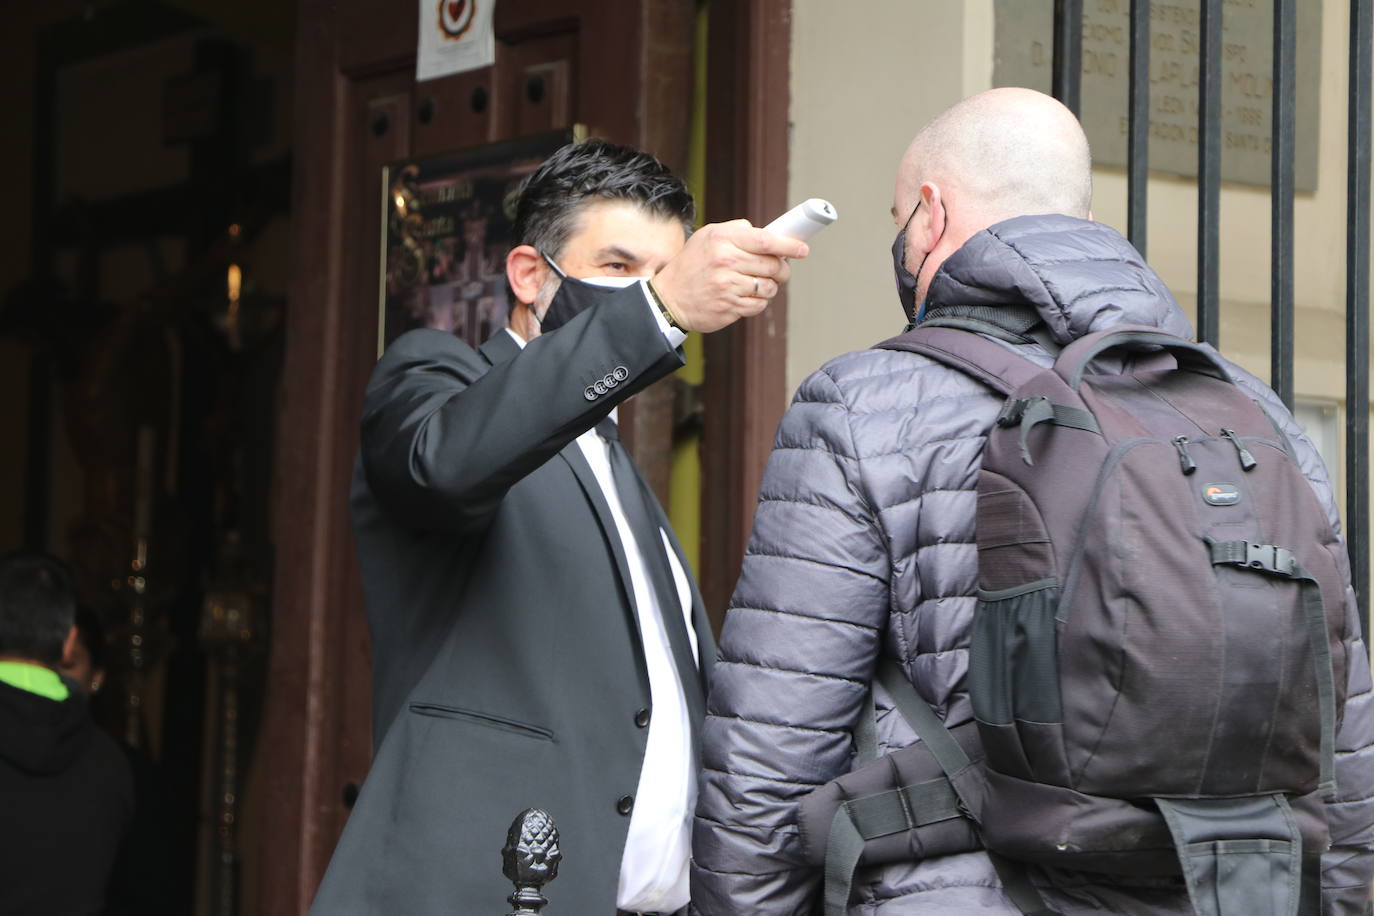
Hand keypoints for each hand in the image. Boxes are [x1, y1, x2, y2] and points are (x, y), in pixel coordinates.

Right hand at [651, 220, 808, 333]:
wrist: (669, 299)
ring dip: (770, 287)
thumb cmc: (691, 265)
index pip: (765, 241)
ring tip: (756, 283)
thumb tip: (767, 233)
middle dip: (782, 269)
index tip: (802, 249)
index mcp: (722, 241)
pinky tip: (745, 296)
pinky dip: (758, 302)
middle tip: (779, 269)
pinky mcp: (729, 308)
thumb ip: (736, 231)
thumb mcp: (707, 237)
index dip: (789, 245)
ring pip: (769, 287)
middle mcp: (726, 262)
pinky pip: (759, 305)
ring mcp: (728, 287)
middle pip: (773, 265)